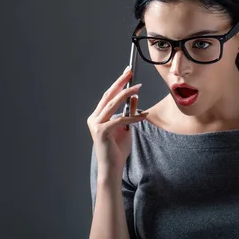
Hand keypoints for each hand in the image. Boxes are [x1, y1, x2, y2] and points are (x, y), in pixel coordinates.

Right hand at [86, 66, 147, 183]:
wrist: (112, 167)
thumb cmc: (118, 149)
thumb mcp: (126, 127)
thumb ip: (129, 112)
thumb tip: (134, 97)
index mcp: (97, 116)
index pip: (108, 95)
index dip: (118, 83)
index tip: (127, 72)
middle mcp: (94, 118)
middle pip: (108, 95)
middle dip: (120, 82)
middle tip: (130, 71)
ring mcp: (96, 124)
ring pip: (112, 104)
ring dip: (126, 94)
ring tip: (138, 87)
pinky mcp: (101, 131)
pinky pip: (120, 120)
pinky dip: (133, 117)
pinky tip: (144, 116)